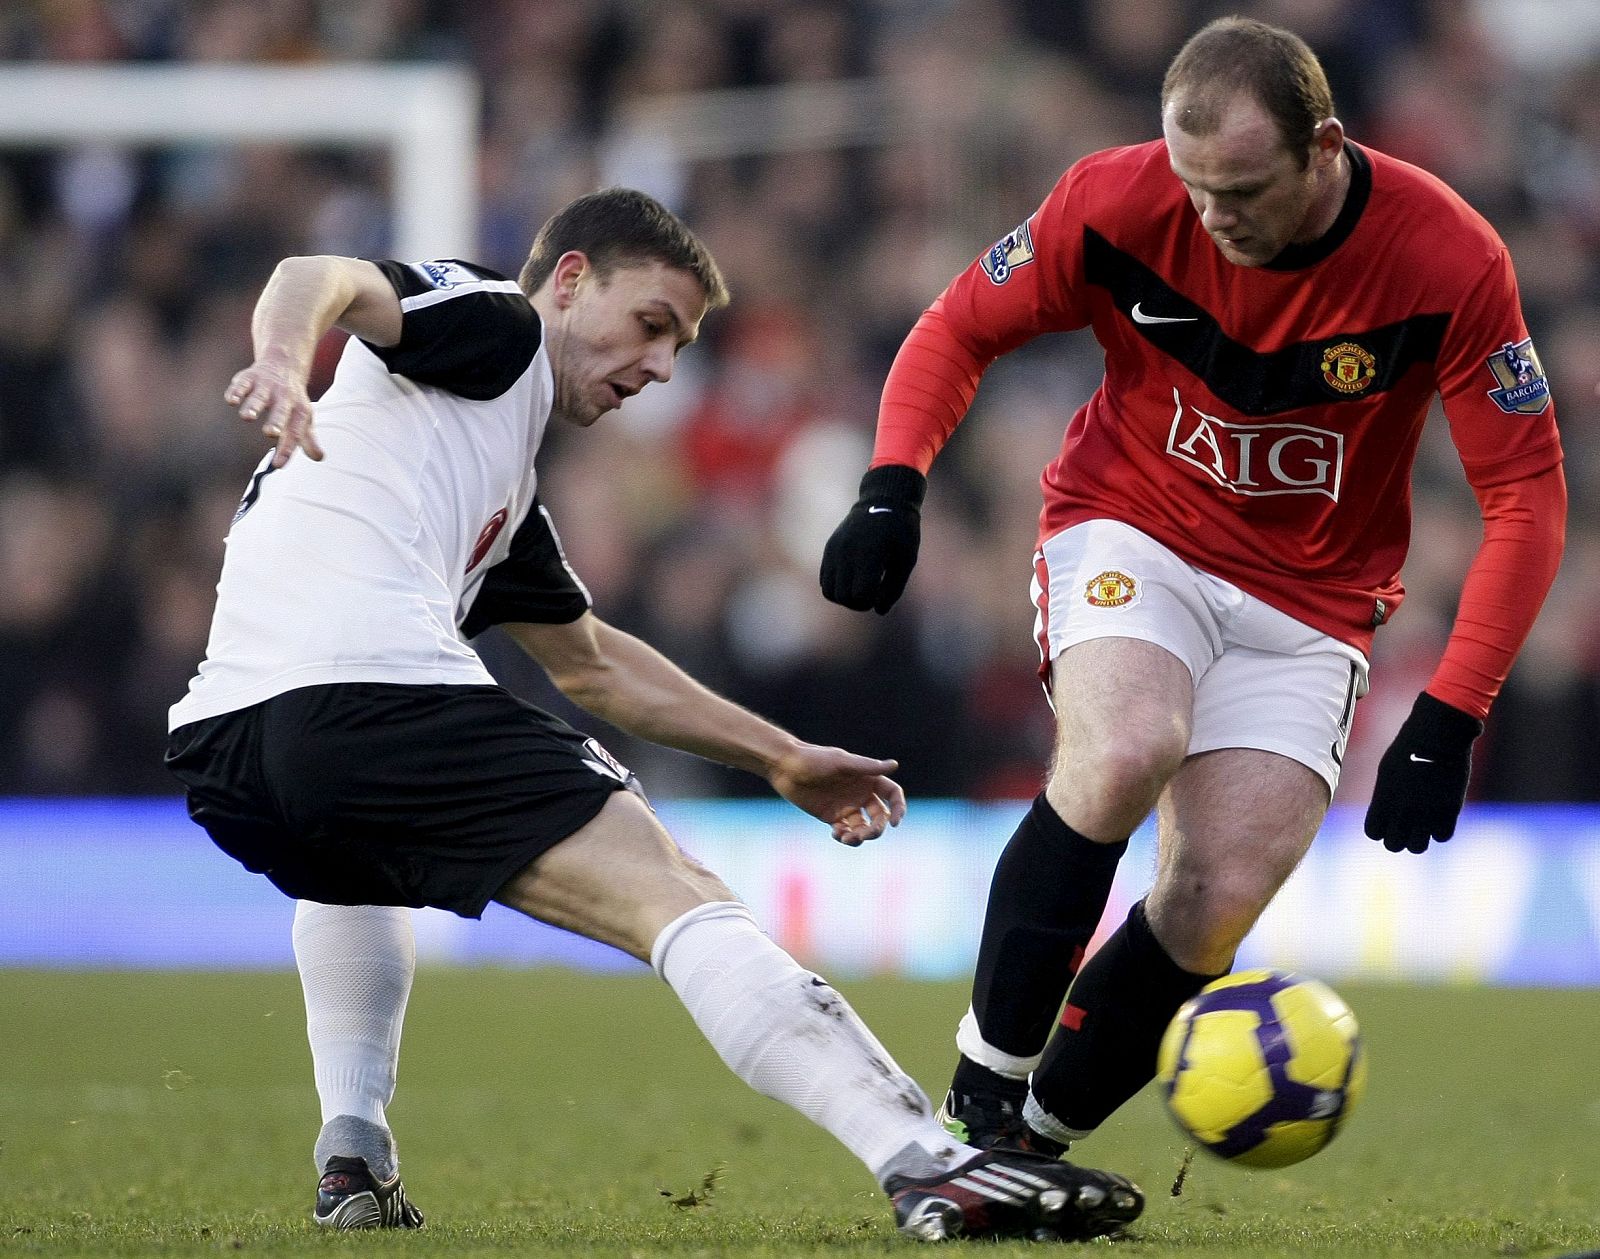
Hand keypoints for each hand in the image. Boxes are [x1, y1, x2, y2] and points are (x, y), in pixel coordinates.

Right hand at [225, 355, 323, 466]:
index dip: (287, 449)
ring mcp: (266, 387)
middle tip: (271, 433)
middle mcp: (283, 397)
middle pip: (281, 411)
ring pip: (259, 397)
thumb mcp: (303, 418)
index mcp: (298, 410)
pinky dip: (237, 391)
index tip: (278, 465)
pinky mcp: (249, 378)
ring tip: (247, 417)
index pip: (295, 432)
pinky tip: (232, 400)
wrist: (284, 365)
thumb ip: (308, 439)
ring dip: (253, 406)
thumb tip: (319, 458)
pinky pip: (242, 384)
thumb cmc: (292, 400)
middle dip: (276, 422)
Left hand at [767, 744, 906, 845]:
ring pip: (863, 828)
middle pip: (880, 816)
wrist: (784, 767)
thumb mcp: (840, 763)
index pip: (891, 795)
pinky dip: (845, 837)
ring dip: (861, 837)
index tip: (894, 823)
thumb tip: (894, 765)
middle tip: (864, 834)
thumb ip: (866, 767)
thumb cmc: (813, 760)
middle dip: (876, 829)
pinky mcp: (831, 817)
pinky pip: (845, 832)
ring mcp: (846, 807)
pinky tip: (836, 834)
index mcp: (866, 778)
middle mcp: (860, 794)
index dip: (899, 808)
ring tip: (847, 838)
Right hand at [819, 465, 926, 613]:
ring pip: (829, 591)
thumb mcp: (906, 560)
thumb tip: (878, 611)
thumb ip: (894, 588)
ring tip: (860, 588)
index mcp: (870, 555)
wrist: (884, 498)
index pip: (860, 595)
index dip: (871, 602)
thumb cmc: (902, 532)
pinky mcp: (829, 548)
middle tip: (872, 593)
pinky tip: (852, 579)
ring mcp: (835, 550)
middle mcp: (848, 552)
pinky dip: (836, 586)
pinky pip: (825, 579)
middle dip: (858, 603)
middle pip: (843, 597)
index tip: (881, 593)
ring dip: (845, 597)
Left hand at [1363, 691, 1483, 853]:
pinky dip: (1440, 830)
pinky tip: (1440, 816)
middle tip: (1406, 824)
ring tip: (1423, 824)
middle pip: (1394, 845)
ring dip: (1419, 839)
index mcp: (1382, 800)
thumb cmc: (1409, 747)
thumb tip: (1388, 814)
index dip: (1380, 829)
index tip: (1387, 820)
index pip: (1373, 832)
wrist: (1437, 736)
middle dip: (1398, 837)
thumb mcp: (1387, 771)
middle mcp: (1401, 812)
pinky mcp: (1449, 811)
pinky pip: (1443, 837)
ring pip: (1417, 847)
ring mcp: (1426, 813)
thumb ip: (1385, 796)